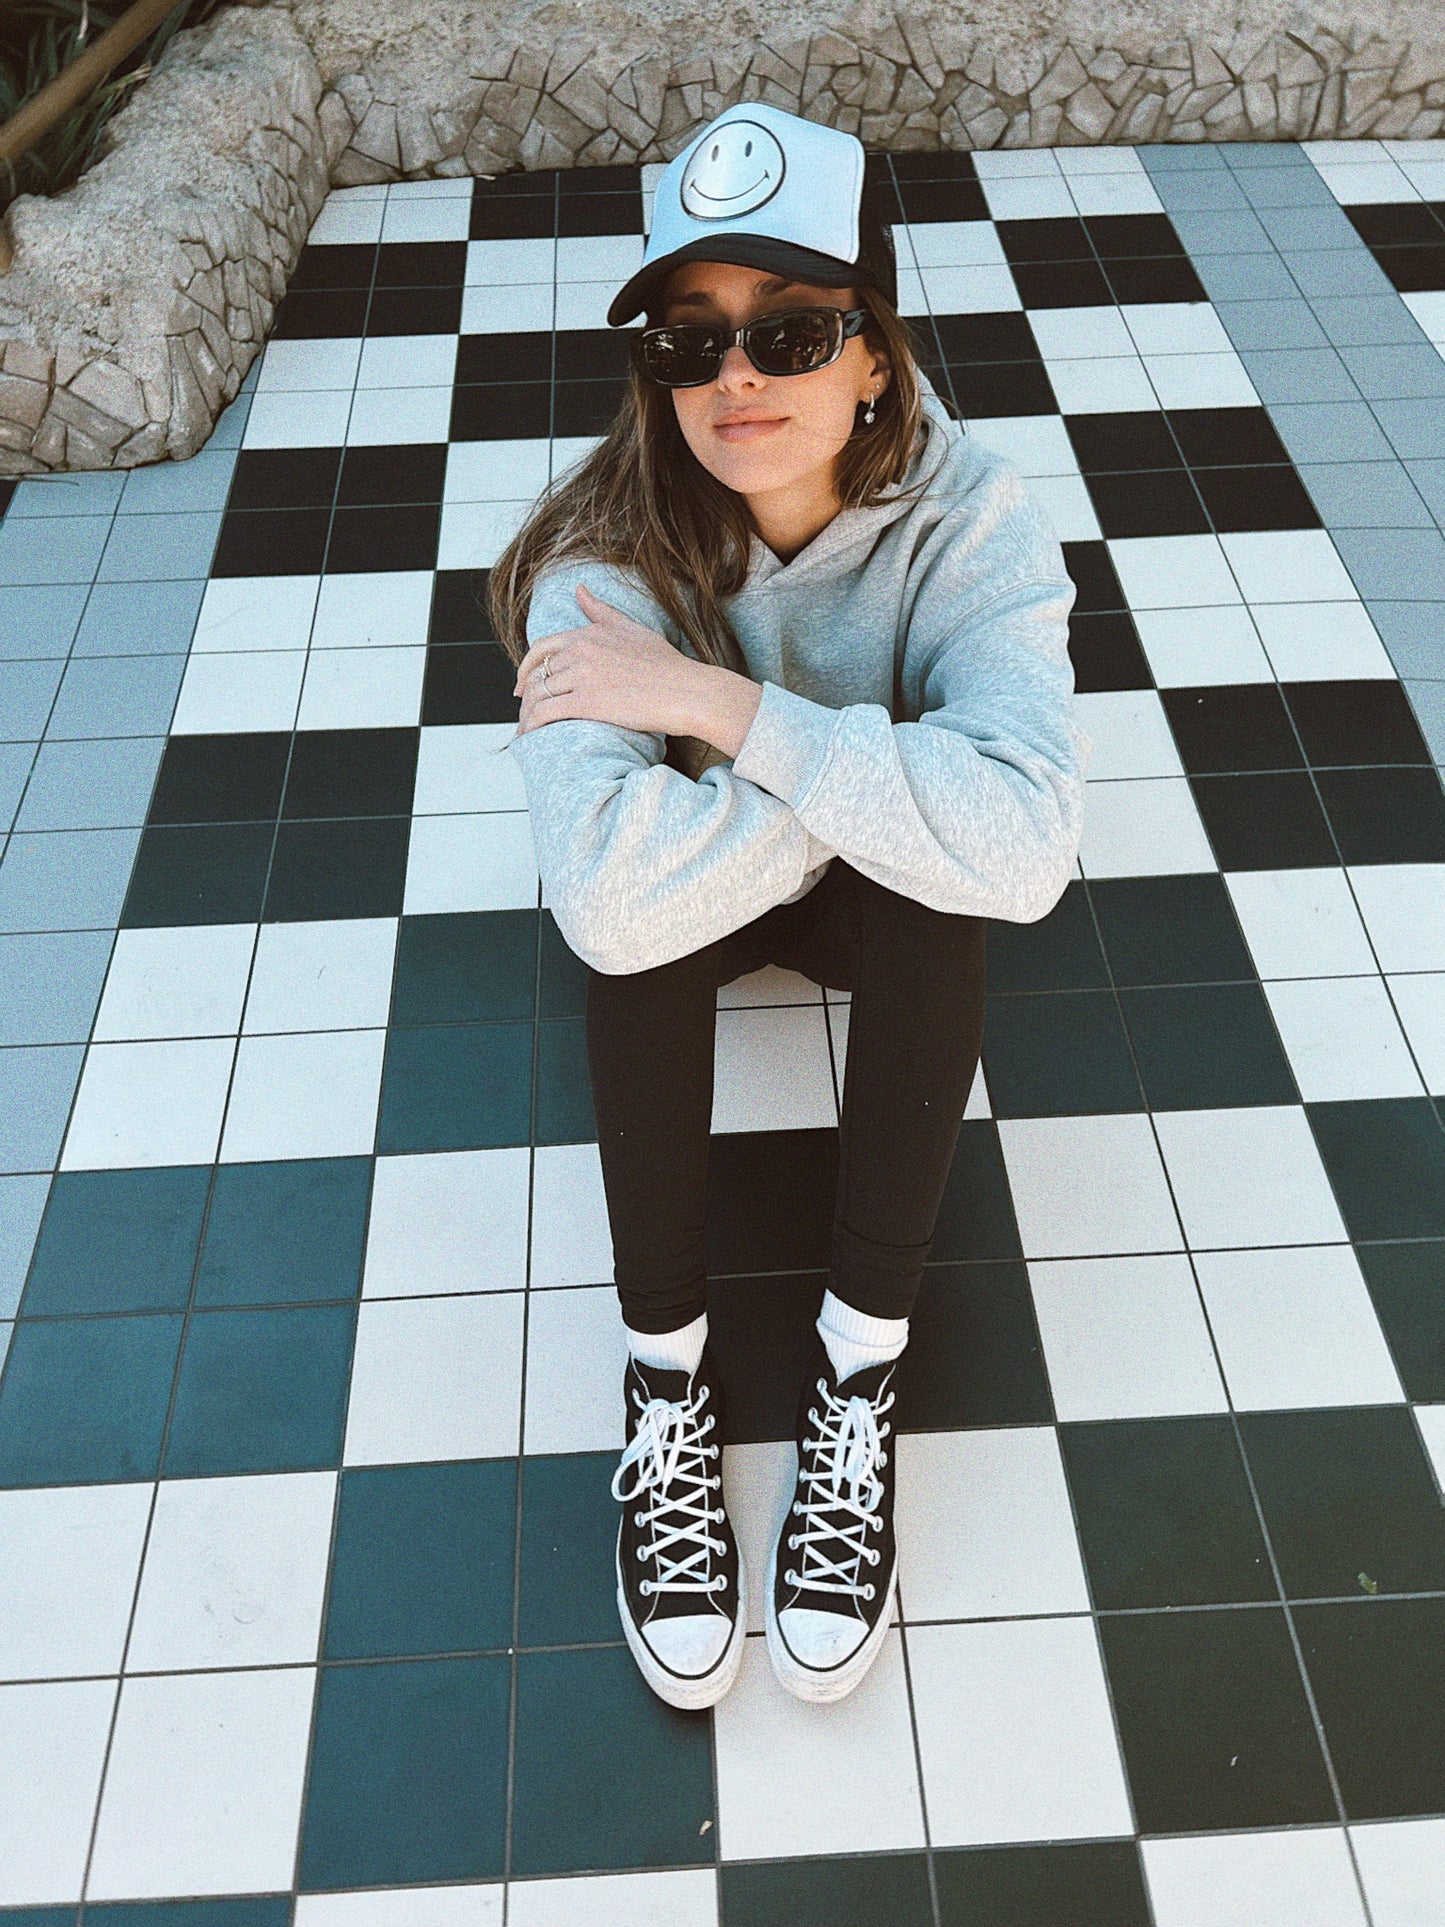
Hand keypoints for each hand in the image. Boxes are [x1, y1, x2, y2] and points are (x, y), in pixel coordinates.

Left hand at [513, 583, 703, 736]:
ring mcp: (582, 676)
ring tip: (527, 729)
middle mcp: (581, 651)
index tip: (523, 682)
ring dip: (527, 714)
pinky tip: (530, 737)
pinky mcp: (587, 702)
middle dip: (526, 694)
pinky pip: (546, 713)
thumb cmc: (667, 665)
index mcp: (588, 634)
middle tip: (525, 710)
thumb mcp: (632, 628)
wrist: (687, 691)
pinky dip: (531, 726)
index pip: (542, 648)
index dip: (526, 667)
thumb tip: (580, 590)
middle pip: (537, 674)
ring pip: (537, 694)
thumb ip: (602, 612)